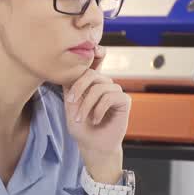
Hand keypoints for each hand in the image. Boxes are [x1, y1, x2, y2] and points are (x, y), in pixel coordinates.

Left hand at [63, 46, 128, 179]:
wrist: (93, 146)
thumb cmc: (81, 128)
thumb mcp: (70, 107)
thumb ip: (70, 89)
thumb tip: (69, 69)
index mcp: (91, 84)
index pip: (92, 64)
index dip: (95, 54)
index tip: (95, 48)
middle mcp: (104, 85)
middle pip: (92, 73)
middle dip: (79, 87)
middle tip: (71, 101)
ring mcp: (115, 91)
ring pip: (99, 87)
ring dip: (87, 104)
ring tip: (81, 118)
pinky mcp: (124, 101)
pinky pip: (110, 97)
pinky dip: (99, 109)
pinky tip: (95, 119)